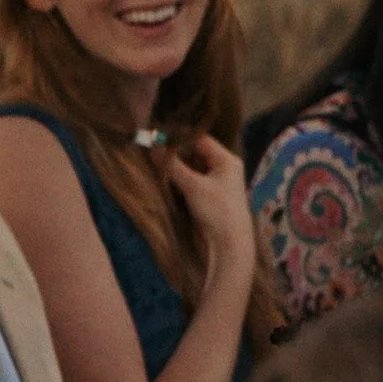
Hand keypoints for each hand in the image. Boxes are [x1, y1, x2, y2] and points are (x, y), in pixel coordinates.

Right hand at [164, 131, 255, 279]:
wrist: (229, 244)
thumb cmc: (216, 210)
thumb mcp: (192, 186)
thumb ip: (172, 166)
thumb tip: (153, 147)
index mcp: (227, 160)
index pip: (201, 140)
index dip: (180, 138)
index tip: (159, 137)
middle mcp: (225, 168)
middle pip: (197, 153)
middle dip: (177, 154)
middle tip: (155, 151)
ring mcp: (219, 183)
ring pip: (194, 168)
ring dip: (178, 168)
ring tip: (158, 164)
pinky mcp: (212, 196)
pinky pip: (194, 181)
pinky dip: (182, 180)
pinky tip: (168, 180)